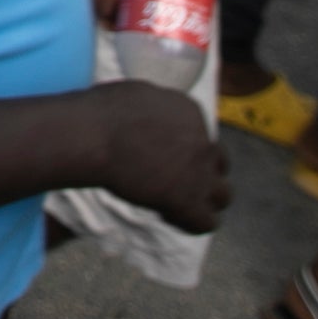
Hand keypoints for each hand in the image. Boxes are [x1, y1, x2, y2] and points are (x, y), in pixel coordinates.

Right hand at [89, 83, 229, 232]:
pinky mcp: (189, 202)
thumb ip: (159, 110)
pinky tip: (166, 215)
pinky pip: (207, 222)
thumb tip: (155, 118)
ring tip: (177, 203)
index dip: (182, 148)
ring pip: (224, 195)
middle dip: (200, 172)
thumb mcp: (140, 95)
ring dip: (204, 200)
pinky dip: (189, 223)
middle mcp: (204, 141)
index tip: (159, 156)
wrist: (93, 136)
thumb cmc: (102, 112)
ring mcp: (200, 174)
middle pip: (220, 163)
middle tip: (172, 180)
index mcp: (192, 112)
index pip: (201, 134)